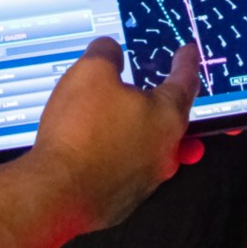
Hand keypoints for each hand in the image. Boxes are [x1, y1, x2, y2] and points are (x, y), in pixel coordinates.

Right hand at [22, 37, 205, 235]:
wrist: (57, 193)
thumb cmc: (81, 131)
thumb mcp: (91, 72)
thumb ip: (106, 53)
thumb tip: (109, 49)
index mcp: (167, 117)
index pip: (185, 81)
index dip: (186, 61)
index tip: (189, 52)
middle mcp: (164, 151)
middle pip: (171, 116)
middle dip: (161, 97)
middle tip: (154, 81)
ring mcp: (146, 179)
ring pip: (149, 144)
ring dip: (137, 127)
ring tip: (115, 113)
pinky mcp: (124, 198)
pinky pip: (127, 167)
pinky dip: (118, 152)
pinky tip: (95, 145)